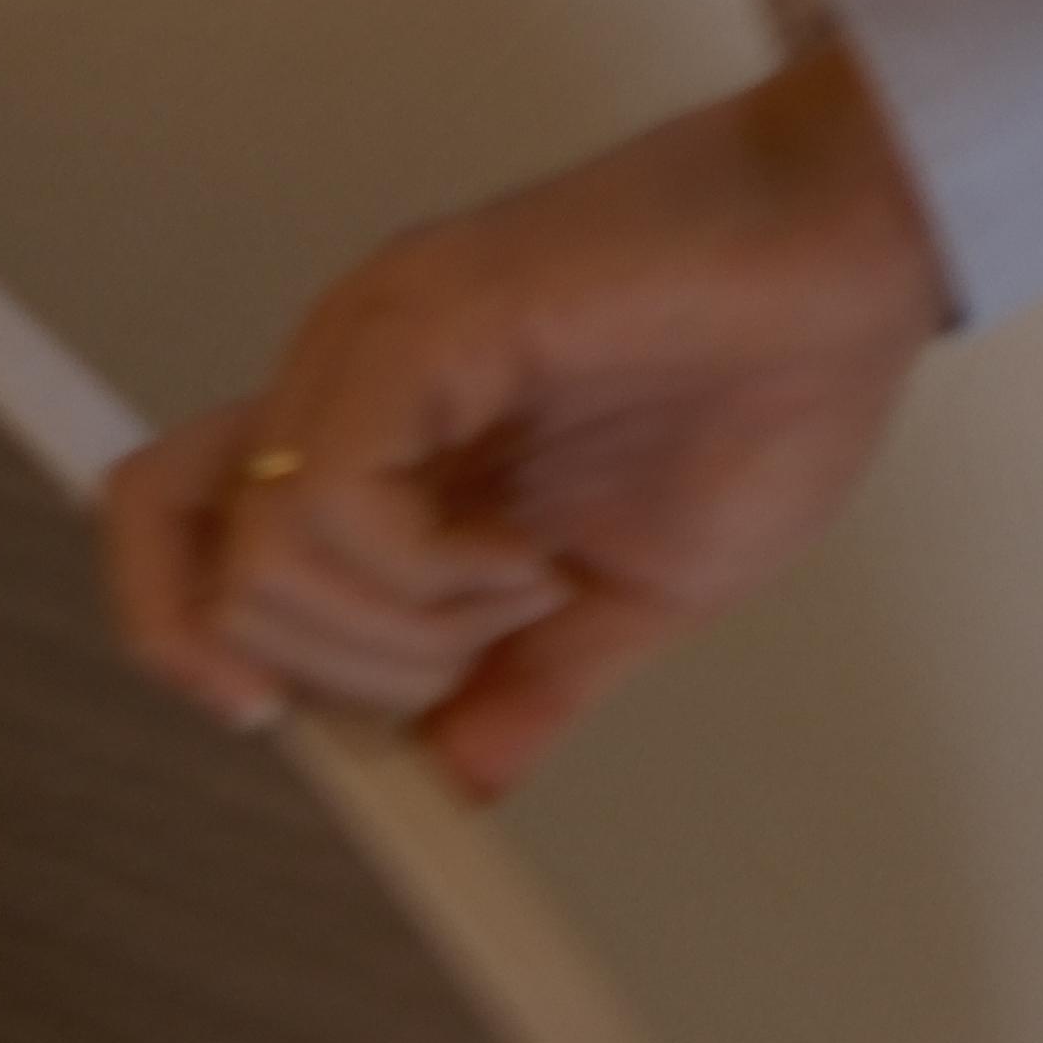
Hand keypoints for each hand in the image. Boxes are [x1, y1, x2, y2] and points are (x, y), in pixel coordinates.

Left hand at [102, 36, 949, 803]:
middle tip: (481, 642)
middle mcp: (344, 380)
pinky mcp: (422, 318)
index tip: (281, 720)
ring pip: (261, 555)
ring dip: (400, 632)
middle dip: (340, 674)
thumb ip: (529, 682)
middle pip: (195, 566)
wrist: (864, 263)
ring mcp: (372, 342)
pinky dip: (424, 576)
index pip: (178, 530)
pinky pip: (334, 500)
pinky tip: (527, 560)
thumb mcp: (634, 595)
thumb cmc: (767, 384)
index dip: (183, 643)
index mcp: (375, 437)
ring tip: (528, 588)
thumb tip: (456, 779)